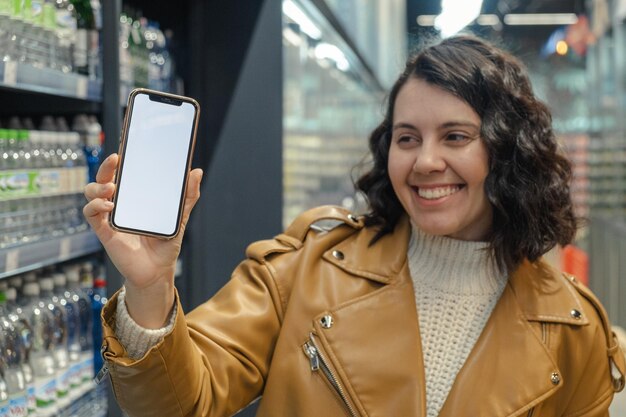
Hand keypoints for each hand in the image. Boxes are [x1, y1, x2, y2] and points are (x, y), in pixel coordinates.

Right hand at [83, 153, 202, 326]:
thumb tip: (196, 171)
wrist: (157, 271)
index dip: (120, 158)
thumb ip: (187, 196)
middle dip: (106, 166)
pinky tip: (109, 206)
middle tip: (116, 159)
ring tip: (112, 188)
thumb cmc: (165, 242)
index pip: (123, 171)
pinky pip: (90, 214)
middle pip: (104, 177)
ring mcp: (109, 215)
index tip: (125, 146)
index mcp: (135, 195)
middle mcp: (119, 202)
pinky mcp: (104, 230)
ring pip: (92, 192)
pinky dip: (95, 206)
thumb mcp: (179, 217)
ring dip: (98, 186)